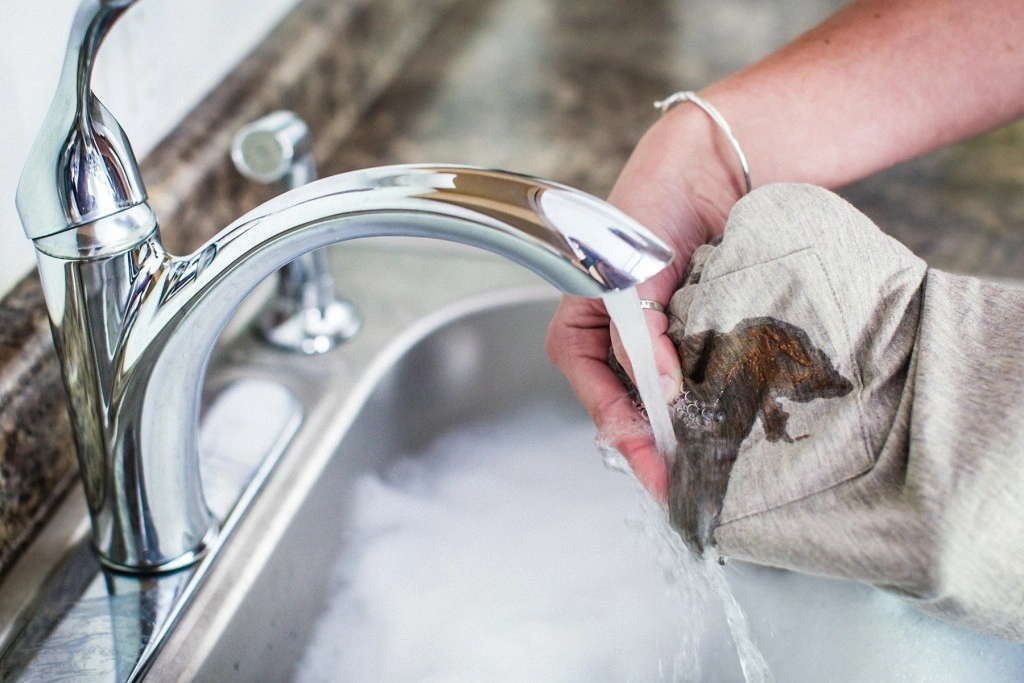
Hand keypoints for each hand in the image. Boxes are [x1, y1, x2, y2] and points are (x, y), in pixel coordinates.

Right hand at [546, 106, 744, 500]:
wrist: (709, 168)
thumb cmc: (650, 207)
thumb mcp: (629, 276)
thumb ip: (638, 338)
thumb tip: (664, 397)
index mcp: (581, 326)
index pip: (593, 392)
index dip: (623, 434)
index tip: (657, 469)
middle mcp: (617, 340)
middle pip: (628, 405)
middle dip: (655, 443)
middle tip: (689, 482)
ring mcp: (659, 340)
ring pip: (665, 398)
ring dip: (686, 427)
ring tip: (713, 463)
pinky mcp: (696, 335)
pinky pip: (700, 376)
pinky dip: (713, 399)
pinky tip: (732, 422)